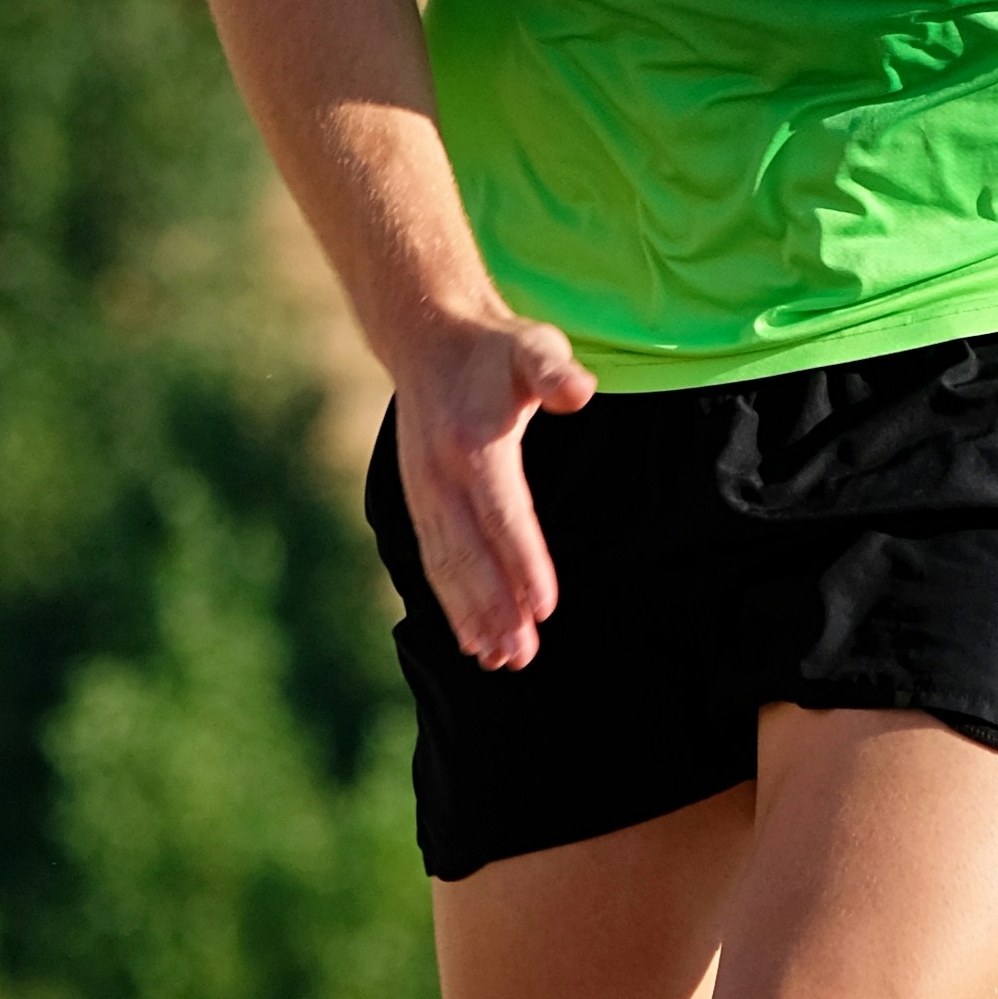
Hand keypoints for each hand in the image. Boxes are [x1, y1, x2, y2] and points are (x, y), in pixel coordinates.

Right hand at [393, 312, 596, 669]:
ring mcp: (424, 493)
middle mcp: (440, 475)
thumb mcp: (531, 345)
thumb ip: (554, 370)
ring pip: (448, 567)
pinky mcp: (420, 503)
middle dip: (496, 609)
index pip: (503, 514)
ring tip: (501, 661)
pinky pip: (435, 562)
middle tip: (523, 656)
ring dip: (473, 616)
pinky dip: (452, 603)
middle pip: (470, 554)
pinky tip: (473, 640)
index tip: (545, 606)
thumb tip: (578, 391)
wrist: (426, 337)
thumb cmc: (494, 349)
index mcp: (472, 443)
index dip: (524, 561)